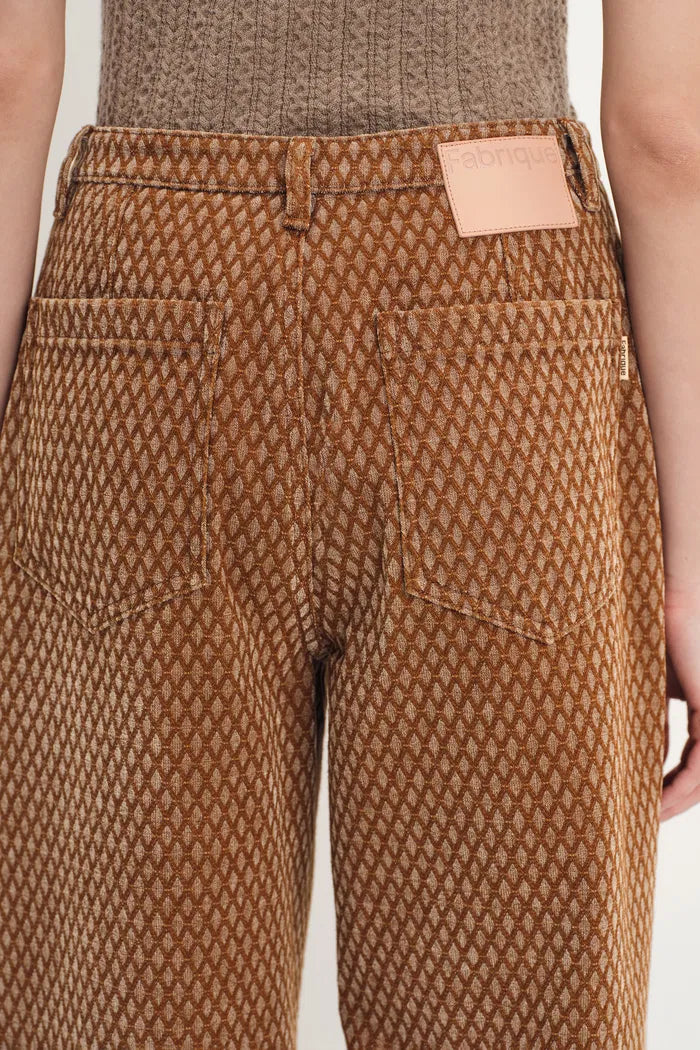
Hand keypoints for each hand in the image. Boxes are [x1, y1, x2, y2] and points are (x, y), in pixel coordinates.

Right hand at [660, 588, 699, 820]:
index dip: (671, 786)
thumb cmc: (647, 636)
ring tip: (650, 817)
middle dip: (676, 801)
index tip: (646, 805)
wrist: (656, 604)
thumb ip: (650, 721)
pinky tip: (660, 799)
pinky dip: (682, 785)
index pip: (693, 760)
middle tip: (647, 822)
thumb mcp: (646, 690)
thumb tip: (637, 757)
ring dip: (679, 801)